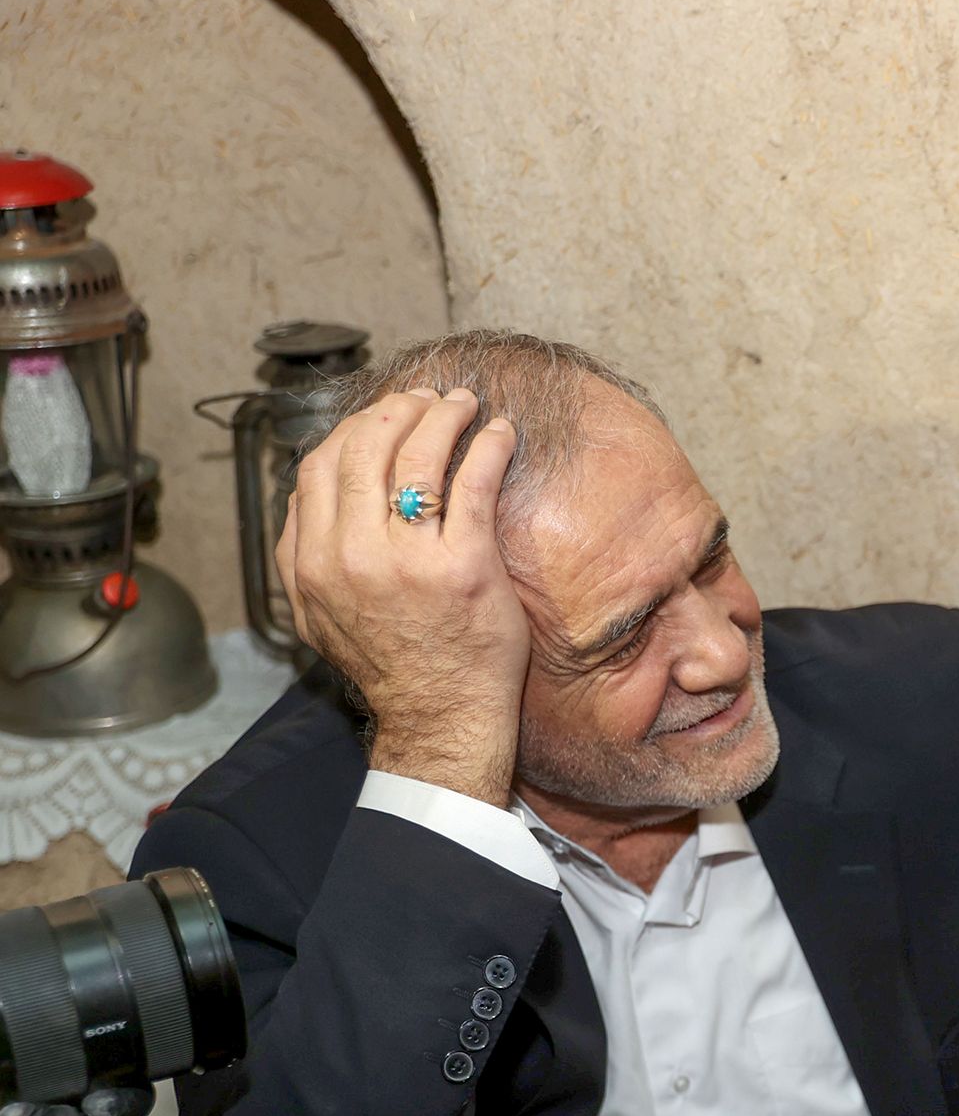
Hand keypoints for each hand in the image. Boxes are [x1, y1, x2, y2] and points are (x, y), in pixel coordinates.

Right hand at [277, 387, 525, 805]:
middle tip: (425, 399)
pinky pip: (473, 483)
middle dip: (397, 411)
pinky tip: (500, 433)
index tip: (381, 418)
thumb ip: (301, 556)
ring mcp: (410, 560)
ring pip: (418, 457)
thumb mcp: (317, 616)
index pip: (320, 467)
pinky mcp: (466, 565)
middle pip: (367, 450)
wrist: (440, 716)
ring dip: (443, 416)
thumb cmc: (391, 666)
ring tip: (463, 402)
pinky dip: (486, 447)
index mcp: (314, 562)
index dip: (351, 429)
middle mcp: (354, 555)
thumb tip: (302, 498)